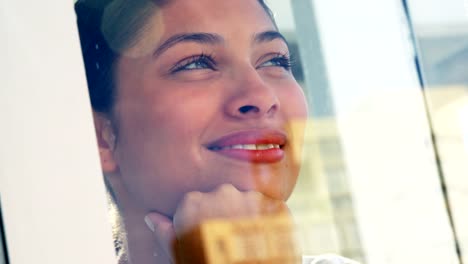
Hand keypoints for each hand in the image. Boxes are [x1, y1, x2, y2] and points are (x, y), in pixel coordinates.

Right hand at [144, 184, 290, 262]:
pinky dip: (267, 221)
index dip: (198, 222)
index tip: (203, 237)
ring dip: (245, 217)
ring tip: (244, 242)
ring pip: (245, 202)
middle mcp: (221, 191)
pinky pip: (269, 209)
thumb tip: (152, 217)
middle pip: (220, 199)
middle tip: (225, 240)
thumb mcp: (179, 254)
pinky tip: (262, 240)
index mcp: (193, 202)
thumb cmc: (205, 263)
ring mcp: (250, 196)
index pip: (194, 204)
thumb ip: (165, 232)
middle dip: (222, 215)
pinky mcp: (274, 205)